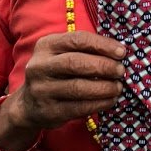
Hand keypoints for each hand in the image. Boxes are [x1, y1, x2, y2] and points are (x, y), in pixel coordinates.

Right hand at [7, 31, 124, 132]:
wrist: (29, 104)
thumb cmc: (56, 73)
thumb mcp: (62, 54)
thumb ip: (85, 50)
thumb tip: (119, 53)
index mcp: (46, 45)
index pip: (77, 40)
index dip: (102, 45)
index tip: (121, 52)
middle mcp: (40, 66)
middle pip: (76, 63)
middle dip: (104, 66)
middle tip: (121, 71)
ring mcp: (42, 90)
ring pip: (78, 87)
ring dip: (104, 87)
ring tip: (118, 87)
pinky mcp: (49, 111)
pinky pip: (78, 107)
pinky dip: (99, 103)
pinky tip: (110, 100)